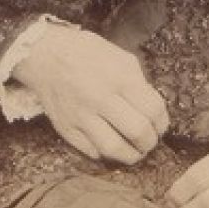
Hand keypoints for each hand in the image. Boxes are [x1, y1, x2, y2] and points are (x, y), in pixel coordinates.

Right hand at [12, 26, 168, 164]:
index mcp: (120, 77)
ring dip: (131, 155)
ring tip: (135, 151)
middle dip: (150, 142)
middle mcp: (101, 98)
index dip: (163, 123)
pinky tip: (110, 145)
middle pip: (138, 132)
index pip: (153, 110)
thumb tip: (152, 110)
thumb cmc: (86, 52)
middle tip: (150, 141)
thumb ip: (138, 83)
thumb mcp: (120, 57)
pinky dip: (105, 153)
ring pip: (114, 149)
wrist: (45, 54)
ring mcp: (81, 116)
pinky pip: (91, 151)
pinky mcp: (66, 128)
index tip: (161, 126)